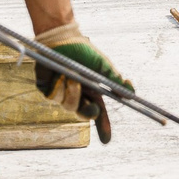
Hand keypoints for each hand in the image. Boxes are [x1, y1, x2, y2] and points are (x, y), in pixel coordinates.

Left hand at [35, 23, 129, 143]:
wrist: (62, 38)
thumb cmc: (84, 51)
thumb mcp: (103, 66)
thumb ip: (115, 81)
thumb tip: (132, 93)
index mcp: (92, 91)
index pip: (99, 113)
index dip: (102, 127)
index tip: (106, 140)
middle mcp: (78, 94)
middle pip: (84, 114)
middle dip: (88, 113)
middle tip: (93, 108)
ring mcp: (62, 93)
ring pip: (68, 106)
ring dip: (73, 93)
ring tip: (72, 77)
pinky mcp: (47, 90)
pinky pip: (54, 97)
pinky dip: (59, 87)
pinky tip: (60, 75)